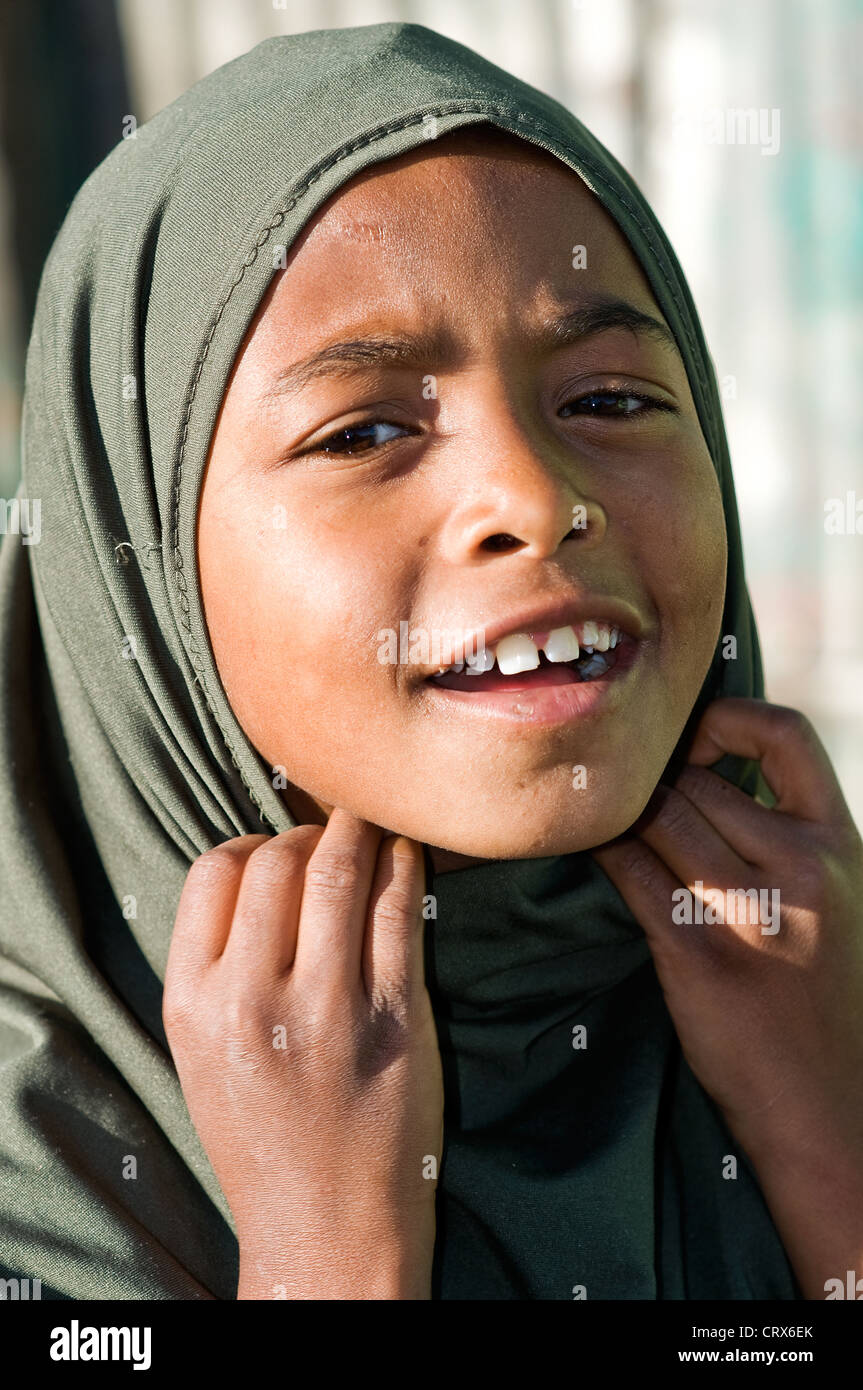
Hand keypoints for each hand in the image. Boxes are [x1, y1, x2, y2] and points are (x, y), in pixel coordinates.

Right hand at [163, 808, 443, 1299]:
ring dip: (359, 832)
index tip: (276, 850)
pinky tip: (406, 855)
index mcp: (192, 1005)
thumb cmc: (265, 1139)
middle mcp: (250, 1000)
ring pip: (340, 873)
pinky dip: (403, 867)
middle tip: (331, 834)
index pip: (211, 873)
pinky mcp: (396, 1018)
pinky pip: (398, 912)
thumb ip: (217, 966)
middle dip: (307, 833)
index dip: (249, 845)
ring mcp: (326, 1008)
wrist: (327, 1231)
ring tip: (371, 824)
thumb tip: (260, 866)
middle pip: (276, 862)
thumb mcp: (202, 1055)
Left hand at [591, 697, 862, 1294]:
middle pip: (695, 782)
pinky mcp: (697, 953)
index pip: (784, 734)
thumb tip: (698, 777)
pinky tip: (586, 852)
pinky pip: (629, 871)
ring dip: (616, 814)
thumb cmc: (819, 999)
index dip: (725, 718)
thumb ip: (784, 838)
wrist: (828, 1108)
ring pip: (655, 818)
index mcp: (838, 844)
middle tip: (611, 791)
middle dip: (648, 783)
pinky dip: (600, 852)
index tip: (688, 742)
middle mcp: (800, 868)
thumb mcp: (830, 901)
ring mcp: (750, 911)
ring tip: (592, 817)